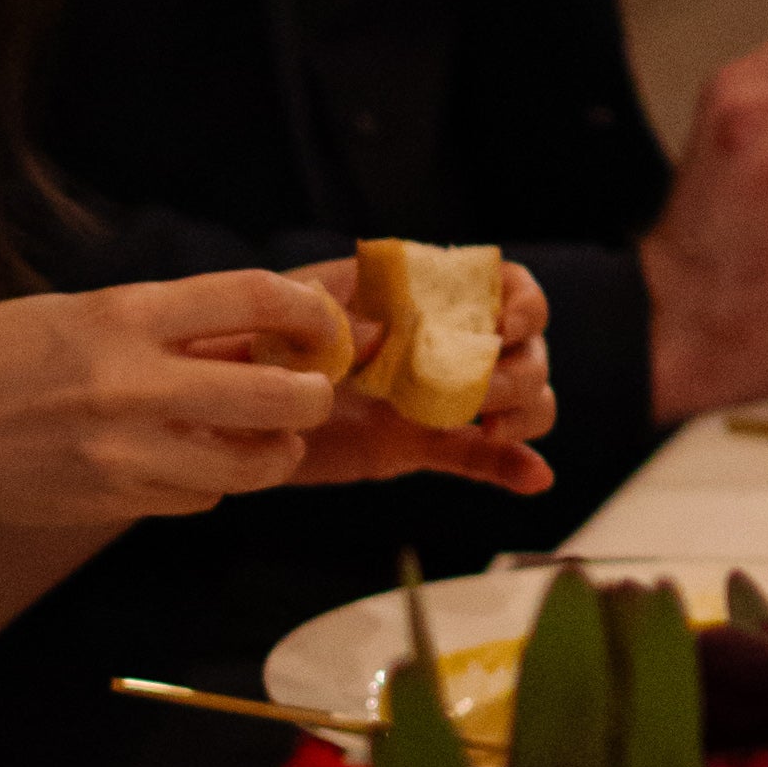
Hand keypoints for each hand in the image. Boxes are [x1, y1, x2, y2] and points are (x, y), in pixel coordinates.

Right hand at [0, 272, 346, 528]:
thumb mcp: (66, 313)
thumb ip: (154, 325)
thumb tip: (242, 329)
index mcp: (120, 315)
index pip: (255, 297)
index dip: (310, 309)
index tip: (321, 320)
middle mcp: (134, 385)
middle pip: (280, 395)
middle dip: (314, 393)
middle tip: (310, 388)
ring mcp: (126, 454)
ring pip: (252, 465)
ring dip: (272, 451)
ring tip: (263, 437)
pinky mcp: (112, 504)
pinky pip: (197, 498)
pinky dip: (210, 482)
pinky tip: (188, 463)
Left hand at [275, 256, 556, 496]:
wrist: (231, 403)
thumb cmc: (263, 337)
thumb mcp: (301, 315)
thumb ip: (346, 319)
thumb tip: (387, 338)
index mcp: (424, 294)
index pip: (504, 288)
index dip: (522, 305)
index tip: (504, 328)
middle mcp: (443, 340)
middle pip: (524, 349)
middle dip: (520, 371)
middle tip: (479, 398)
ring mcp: (437, 394)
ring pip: (518, 399)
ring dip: (525, 413)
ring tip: (492, 431)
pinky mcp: (421, 444)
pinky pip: (480, 456)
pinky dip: (514, 467)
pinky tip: (536, 478)